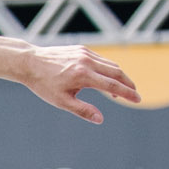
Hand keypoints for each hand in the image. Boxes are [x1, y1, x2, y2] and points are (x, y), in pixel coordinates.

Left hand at [21, 45, 138, 121]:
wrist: (30, 63)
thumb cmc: (44, 85)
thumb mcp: (61, 101)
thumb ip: (82, 110)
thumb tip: (100, 119)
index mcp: (83, 76)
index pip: (113, 86)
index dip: (127, 93)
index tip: (138, 99)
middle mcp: (88, 62)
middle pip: (117, 72)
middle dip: (128, 84)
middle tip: (135, 94)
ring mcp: (86, 53)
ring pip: (111, 64)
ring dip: (119, 76)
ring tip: (121, 90)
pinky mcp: (83, 49)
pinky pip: (101, 60)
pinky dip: (108, 69)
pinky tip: (107, 79)